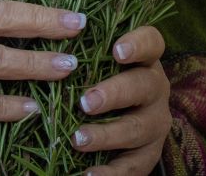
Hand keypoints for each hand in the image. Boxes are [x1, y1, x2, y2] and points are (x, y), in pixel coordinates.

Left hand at [71, 26, 170, 174]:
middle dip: (114, 93)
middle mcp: (155, 89)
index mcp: (144, 61)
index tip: (116, 50)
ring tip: (78, 139)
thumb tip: (50, 45)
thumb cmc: (101, 83)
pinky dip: (110, 173)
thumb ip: (84, 56)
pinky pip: (133, 166)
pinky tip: (88, 175)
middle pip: (143, 86)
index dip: (138, 44)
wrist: (125, 126)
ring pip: (138, 128)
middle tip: (85, 102)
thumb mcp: (98, 66)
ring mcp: (155, 123)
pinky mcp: (149, 154)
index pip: (152, 42)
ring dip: (107, 135)